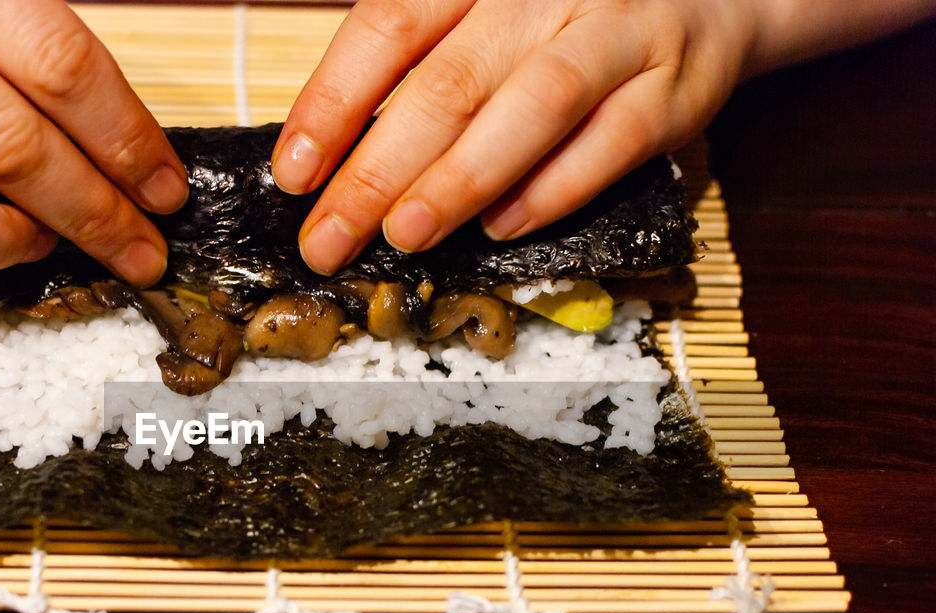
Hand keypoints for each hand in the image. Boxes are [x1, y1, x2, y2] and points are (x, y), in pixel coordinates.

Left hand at [272, 0, 760, 273]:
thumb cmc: (564, 14)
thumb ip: (418, 65)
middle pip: (449, 81)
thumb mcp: (484, 13)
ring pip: (533, 107)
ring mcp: (616, 33)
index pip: (390, 25)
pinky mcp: (672, 88)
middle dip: (377, 170)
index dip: (334, 102)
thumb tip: (332, 151)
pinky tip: (499, 229)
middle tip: (329, 238)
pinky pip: (609, 145)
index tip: (293, 174)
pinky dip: (550, 191)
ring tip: (405, 235)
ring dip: (461, 180)